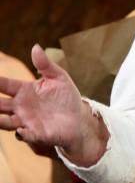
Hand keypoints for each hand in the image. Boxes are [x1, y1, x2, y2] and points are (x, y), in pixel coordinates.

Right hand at [0, 44, 107, 164]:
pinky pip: (25, 135)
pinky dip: (21, 133)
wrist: (79, 118)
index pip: (3, 85)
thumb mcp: (58, 77)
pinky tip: (20, 130)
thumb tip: (36, 46)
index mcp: (23, 91)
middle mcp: (20, 107)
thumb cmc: (66, 97)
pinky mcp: (36, 134)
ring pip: (5, 121)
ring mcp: (26, 121)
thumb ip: (45, 65)